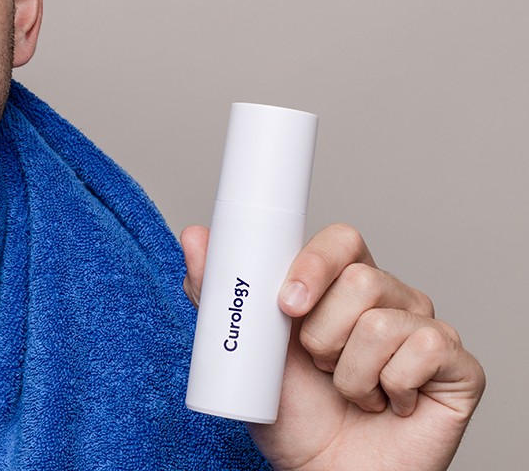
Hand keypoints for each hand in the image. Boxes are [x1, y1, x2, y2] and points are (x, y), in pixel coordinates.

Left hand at [182, 223, 484, 470]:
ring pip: (384, 322)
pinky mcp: (458, 365)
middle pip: (362, 280)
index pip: (341, 241)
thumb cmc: (292, 417)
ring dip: (351, 372)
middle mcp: (389, 300)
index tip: (286, 305)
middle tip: (319, 368)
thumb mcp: (245, 354)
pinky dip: (391, 388)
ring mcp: (425, 330)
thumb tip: (195, 236)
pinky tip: (388, 405)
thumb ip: (219, 295)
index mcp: (340, 287)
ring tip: (350, 392)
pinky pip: (423, 351)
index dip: (314, 265)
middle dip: (323, 336)